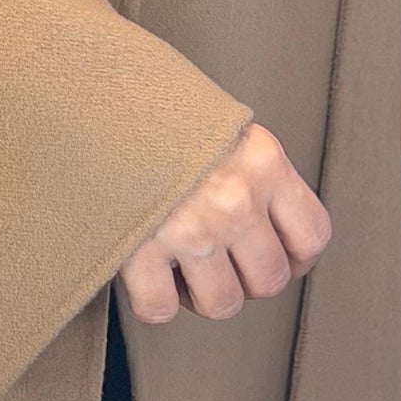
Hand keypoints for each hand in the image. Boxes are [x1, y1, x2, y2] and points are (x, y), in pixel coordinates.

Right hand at [120, 122, 331, 324]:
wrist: (88, 92)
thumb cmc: (153, 107)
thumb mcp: (219, 121)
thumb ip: (248, 166)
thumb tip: (266, 221)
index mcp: (262, 161)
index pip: (312, 236)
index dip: (295, 257)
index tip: (273, 255)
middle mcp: (234, 199)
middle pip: (268, 280)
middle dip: (245, 279)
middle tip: (218, 261)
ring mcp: (188, 229)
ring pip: (222, 303)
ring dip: (203, 294)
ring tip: (182, 268)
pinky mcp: (137, 249)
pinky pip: (160, 308)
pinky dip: (153, 300)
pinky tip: (146, 274)